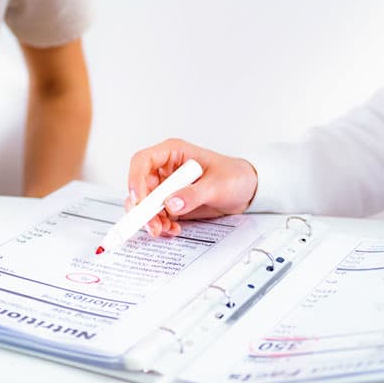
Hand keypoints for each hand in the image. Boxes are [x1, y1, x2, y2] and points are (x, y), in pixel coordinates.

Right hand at [127, 138, 257, 236]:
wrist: (248, 191)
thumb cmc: (235, 176)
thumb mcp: (218, 185)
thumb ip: (194, 194)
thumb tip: (170, 203)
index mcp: (173, 153)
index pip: (143, 161)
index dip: (135, 179)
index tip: (139, 200)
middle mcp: (165, 169)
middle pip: (140, 186)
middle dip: (142, 207)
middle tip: (150, 224)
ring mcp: (167, 187)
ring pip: (145, 203)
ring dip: (150, 219)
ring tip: (163, 229)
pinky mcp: (171, 202)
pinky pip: (156, 215)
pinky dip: (160, 224)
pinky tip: (173, 228)